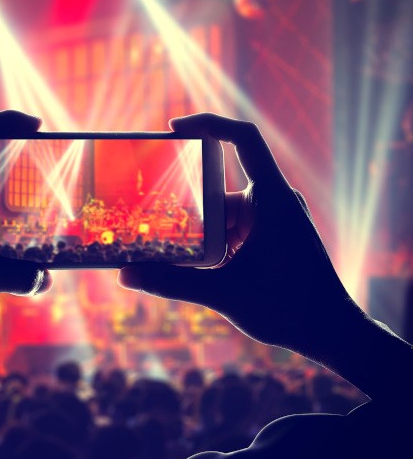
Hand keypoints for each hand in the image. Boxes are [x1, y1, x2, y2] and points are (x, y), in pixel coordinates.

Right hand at [117, 113, 356, 356]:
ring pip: (227, 212)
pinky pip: (237, 228)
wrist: (332, 334)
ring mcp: (277, 220)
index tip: (173, 129)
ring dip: (201, 230)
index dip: (208, 124)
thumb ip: (171, 282)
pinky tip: (197, 266)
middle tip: (155, 218)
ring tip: (172, 252)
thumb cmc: (289, 309)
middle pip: (221, 186)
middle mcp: (276, 201)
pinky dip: (215, 241)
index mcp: (272, 198)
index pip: (243, 139)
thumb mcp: (222, 294)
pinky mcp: (275, 238)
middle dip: (189, 205)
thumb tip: (125, 275)